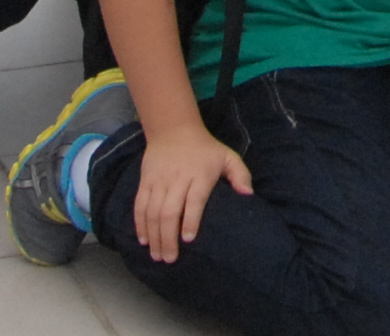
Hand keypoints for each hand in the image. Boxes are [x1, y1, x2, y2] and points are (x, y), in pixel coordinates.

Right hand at [131, 120, 252, 264]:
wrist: (173, 129)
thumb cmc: (205, 149)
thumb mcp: (227, 156)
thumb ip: (241, 175)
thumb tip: (249, 195)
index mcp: (199, 175)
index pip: (194, 200)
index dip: (190, 220)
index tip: (188, 239)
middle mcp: (177, 179)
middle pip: (169, 212)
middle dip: (168, 238)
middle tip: (170, 259)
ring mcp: (159, 180)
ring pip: (152, 212)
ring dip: (153, 236)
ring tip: (157, 256)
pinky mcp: (145, 181)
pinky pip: (140, 205)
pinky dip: (140, 224)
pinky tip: (143, 240)